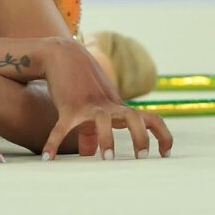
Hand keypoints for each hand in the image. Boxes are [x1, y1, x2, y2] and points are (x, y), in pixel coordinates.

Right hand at [38, 39, 172, 160]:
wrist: (62, 55)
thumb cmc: (81, 83)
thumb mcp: (93, 106)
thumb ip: (92, 131)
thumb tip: (89, 154)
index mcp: (119, 107)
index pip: (151, 118)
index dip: (163, 136)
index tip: (165, 154)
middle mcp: (108, 106)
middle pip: (134, 117)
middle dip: (141, 137)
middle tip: (142, 157)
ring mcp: (89, 105)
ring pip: (104, 120)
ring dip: (107, 139)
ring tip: (107, 159)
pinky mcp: (68, 107)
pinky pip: (62, 127)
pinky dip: (54, 143)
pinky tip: (48, 158)